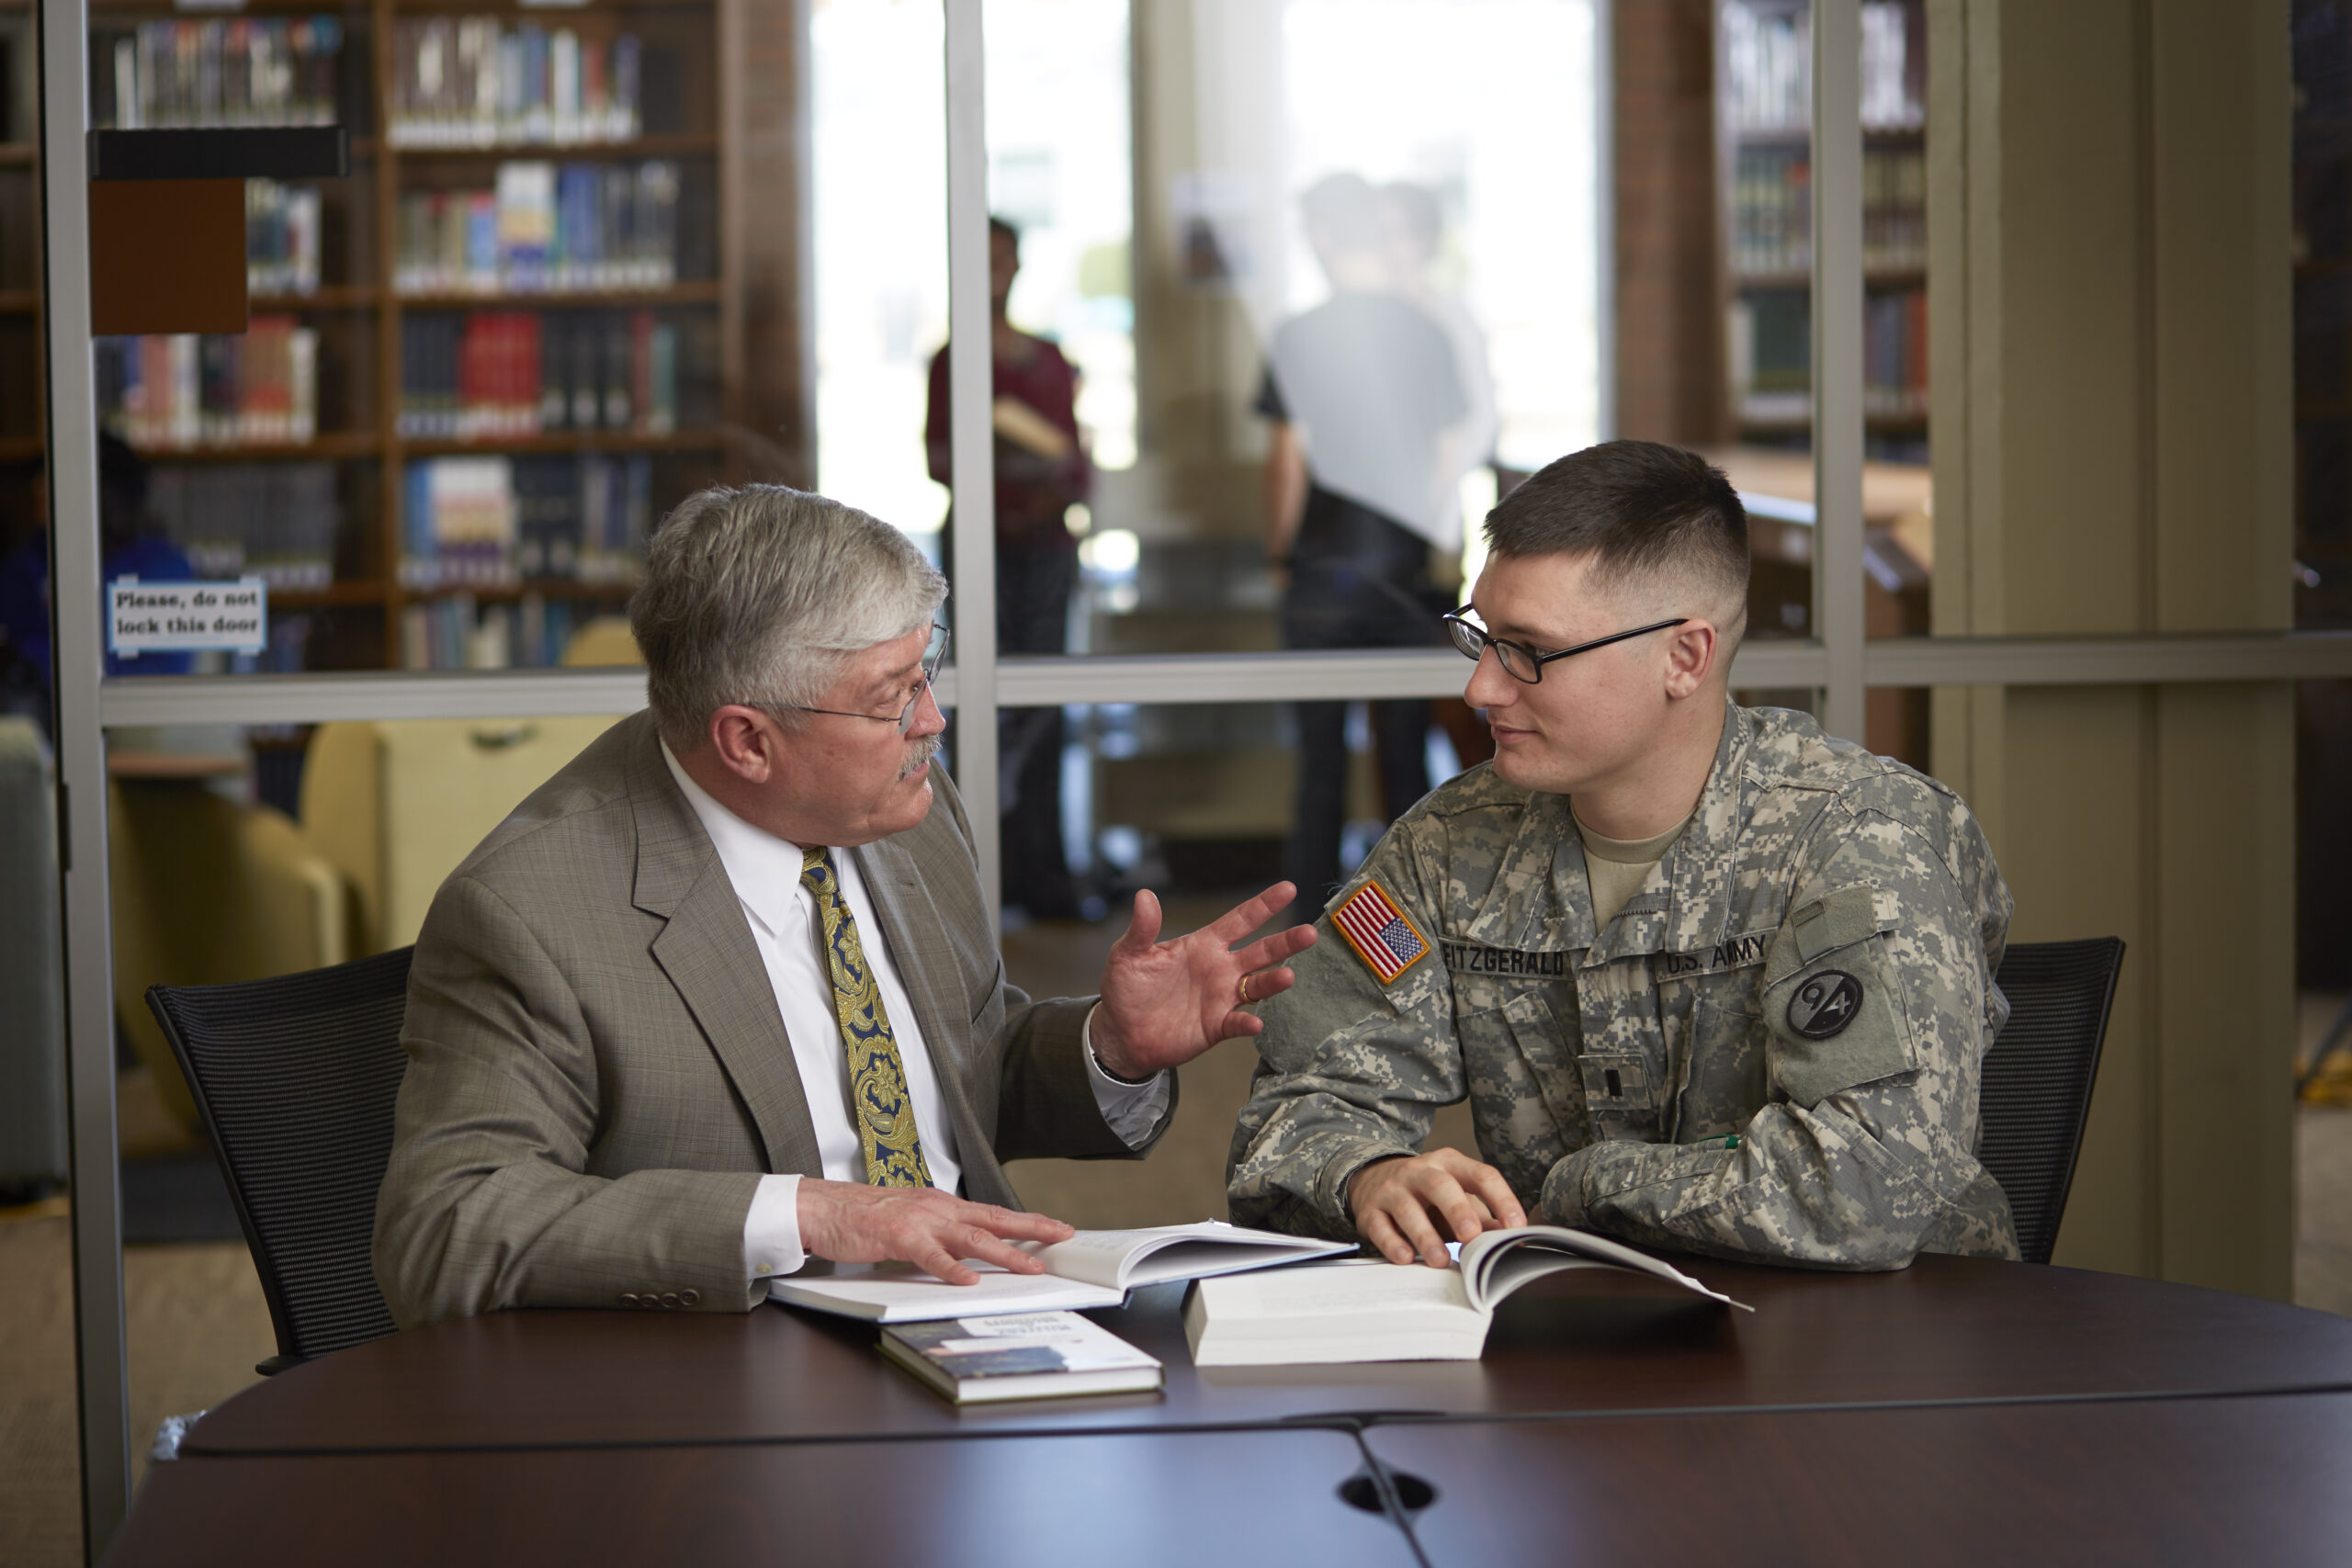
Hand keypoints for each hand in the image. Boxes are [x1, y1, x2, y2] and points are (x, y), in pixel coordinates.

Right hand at [796, 1180, 1074, 1285]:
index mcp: (943, 1206)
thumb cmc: (864, 1217)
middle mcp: (938, 1209)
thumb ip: (940, 1235)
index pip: (993, 1213)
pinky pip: (930, 1256)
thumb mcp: (913, 1220)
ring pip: (972, 1238)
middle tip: (1063, 1236)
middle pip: (995, 1219)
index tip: (1055, 1228)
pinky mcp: (898, 1237)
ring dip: (1005, 1252)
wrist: (824, 1207)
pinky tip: (969, 1279)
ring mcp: (920, 1222)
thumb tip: (968, 1254)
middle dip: (1033, 1228)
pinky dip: (951, 1268)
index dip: (1027, 1221)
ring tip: (1031, 1266)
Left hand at [1089, 882, 1317, 1079]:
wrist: (1121, 1033)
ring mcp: (1221, 998)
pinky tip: (1255, 1022)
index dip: (1264, 905)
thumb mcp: (1129, 954)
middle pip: (1261, 951)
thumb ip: (1143, 928)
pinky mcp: (1216, 1027)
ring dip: (1273, 982)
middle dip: (1286, 942)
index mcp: (1203, 945)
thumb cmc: (1126, 989)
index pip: (1240, 919)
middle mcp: (1220, 969)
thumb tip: (1144, 895)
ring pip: (1256, 986)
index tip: (1289, 888)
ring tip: (1288, 976)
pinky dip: (1247, 1022)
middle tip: (1311, 932)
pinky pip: (1237, 1023)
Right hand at [1348, 1150, 1527, 1267]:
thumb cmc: (1427, 1195)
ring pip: (1407, 1208)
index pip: (1480, 1175)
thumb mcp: (1457, 1197)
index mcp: (1450, 1164)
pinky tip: (1406, 1258)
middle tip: (1471, 1236)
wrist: (1372, 1179)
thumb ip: (1482, 1217)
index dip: (1501, 1199)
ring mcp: (1392, 1189)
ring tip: (1440, 1260)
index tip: (1515, 1226)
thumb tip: (1507, 1238)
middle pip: (1440, 1185)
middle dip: (1458, 1210)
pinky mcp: (1370, 1210)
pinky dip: (1392, 1243)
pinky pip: (1380, 1227)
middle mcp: (1420, 1171)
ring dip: (1425, 1235)